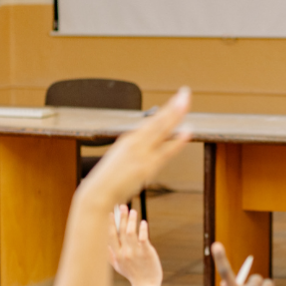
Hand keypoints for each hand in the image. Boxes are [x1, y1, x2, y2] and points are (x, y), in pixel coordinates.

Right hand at [81, 88, 191, 204]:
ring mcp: (141, 154)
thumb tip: (156, 145)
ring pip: (161, 131)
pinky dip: (176, 142)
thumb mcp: (123, 158)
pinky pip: (164, 153)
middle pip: (158, 122)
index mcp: (131, 139)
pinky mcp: (145, 167)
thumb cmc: (111, 178)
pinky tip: (186, 133)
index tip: (180, 97)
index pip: (154, 121)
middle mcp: (136, 143)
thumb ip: (140, 150)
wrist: (99, 192)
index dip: (168, 109)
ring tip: (185, 103)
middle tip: (186, 92)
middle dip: (173, 107)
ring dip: (174, 116)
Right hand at [110, 205, 162, 285]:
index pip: (110, 236)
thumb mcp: (118, 266)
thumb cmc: (133, 275)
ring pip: (130, 232)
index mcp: (116, 255)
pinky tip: (143, 222)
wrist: (146, 285)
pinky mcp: (147, 252)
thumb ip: (110, 255)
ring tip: (133, 211)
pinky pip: (143, 238)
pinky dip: (142, 229)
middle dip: (120, 217)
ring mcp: (135, 252)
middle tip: (122, 206)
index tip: (109, 212)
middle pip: (120, 231)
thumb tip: (103, 244)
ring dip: (131, 220)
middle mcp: (124, 252)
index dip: (109, 223)